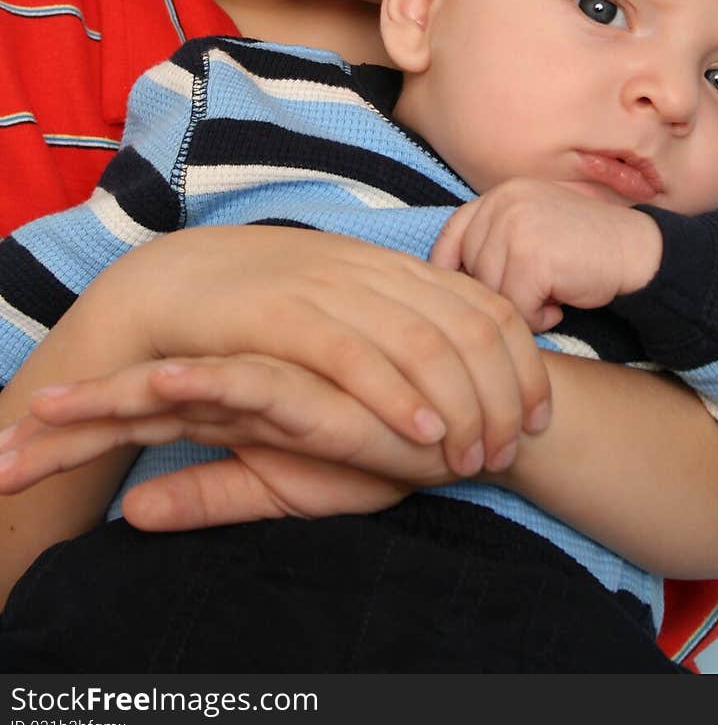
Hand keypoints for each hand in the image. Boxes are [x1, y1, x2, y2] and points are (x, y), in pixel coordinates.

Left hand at [0, 353, 455, 527]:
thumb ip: (206, 496)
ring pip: (170, 392)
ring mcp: (262, 384)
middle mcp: (227, 391)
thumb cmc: (364, 457)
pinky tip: (166, 384)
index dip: (68, 440)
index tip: (4, 464)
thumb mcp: (273, 491)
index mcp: (215, 412)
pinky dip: (207, 383)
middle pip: (128, 404)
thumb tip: (130, 516)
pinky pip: (248, 384)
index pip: (127, 421)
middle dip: (64, 431)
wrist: (445, 434)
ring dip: (107, 406)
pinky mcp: (307, 391)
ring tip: (45, 420)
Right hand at [85, 226, 551, 477]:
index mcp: (394, 267)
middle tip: (510, 451)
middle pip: (471, 328)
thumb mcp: (347, 302)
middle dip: (504, 395)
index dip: (526, 365)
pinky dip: (396, 396)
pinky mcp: (282, 316)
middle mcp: (372, 272)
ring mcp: (330, 290)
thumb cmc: (265, 306)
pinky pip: (355, 356)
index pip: (490, 308)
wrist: (170, 286)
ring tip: (474, 457)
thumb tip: (468, 356)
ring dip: (462, 406)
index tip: (539, 418)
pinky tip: (423, 435)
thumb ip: (402, 320)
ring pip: (425, 343)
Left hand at [431, 179, 662, 328]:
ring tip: (553, 295)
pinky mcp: (531, 258)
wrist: (639, 252)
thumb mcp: (535, 226)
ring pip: (490, 292)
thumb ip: (497, 237)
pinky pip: (514, 308)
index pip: (453, 232)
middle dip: (500, 292)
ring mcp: (516, 228)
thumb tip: (447, 276)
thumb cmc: (587, 247)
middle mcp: (503, 204)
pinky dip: (537, 318)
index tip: (456, 295)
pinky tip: (561, 304)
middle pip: (470, 268)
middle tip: (540, 290)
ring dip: (521, 308)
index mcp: (501, 194)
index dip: (448, 268)